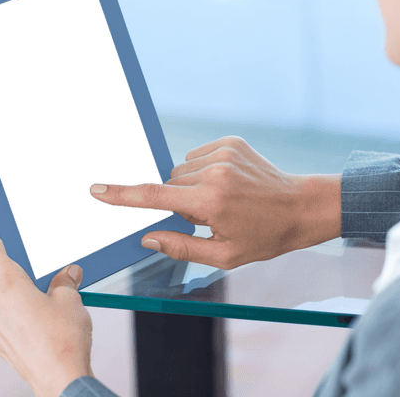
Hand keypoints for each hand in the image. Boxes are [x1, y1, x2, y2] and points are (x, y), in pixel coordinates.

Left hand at [0, 223, 93, 396]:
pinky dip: (26, 314)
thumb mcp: (71, 298)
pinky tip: (49, 323)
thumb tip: (67, 273)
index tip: (4, 225)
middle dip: (26, 270)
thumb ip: (65, 280)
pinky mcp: (1, 342)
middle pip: (2, 272)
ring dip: (27, 294)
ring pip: (7, 297)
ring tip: (56, 302)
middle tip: (51, 270)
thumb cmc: (63, 341)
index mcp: (7, 284)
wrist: (61, 381)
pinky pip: (10, 317)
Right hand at [90, 136, 340, 269]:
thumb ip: (181, 246)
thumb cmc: (264, 237)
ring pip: (182, 169)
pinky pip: (198, 156)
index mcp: (209, 202)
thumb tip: (148, 237)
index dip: (122, 195)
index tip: (98, 190)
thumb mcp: (224, 255)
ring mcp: (223, 153)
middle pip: (168, 182)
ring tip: (221, 200)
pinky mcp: (231, 142)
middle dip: (176, 199)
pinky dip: (203, 170)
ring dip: (190, 185)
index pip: (154, 197)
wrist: (301, 207)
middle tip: (205, 215)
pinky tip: (227, 184)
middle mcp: (213, 172)